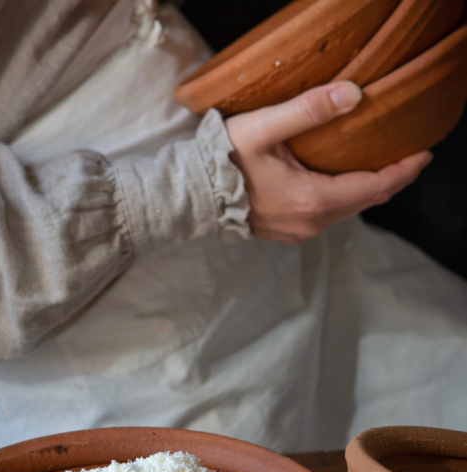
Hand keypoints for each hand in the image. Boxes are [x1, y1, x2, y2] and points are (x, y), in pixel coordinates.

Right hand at [225, 81, 432, 243]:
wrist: (192, 197)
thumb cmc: (222, 163)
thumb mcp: (264, 130)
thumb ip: (307, 111)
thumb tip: (353, 94)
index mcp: (312, 199)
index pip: (374, 187)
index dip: (403, 171)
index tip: (423, 153)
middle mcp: (311, 222)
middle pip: (365, 201)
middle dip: (389, 179)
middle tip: (406, 156)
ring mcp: (299, 232)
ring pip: (347, 211)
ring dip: (365, 190)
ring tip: (377, 165)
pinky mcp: (287, 232)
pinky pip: (327, 217)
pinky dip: (343, 199)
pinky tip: (341, 182)